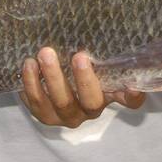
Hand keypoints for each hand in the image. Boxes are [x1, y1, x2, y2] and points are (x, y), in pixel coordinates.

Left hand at [19, 48, 145, 127]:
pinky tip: (28, 65)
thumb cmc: (81, 66)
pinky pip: (35, 103)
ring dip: (49, 79)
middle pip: (88, 101)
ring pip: (57, 103)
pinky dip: (30, 84)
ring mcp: (65, 116)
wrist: (53, 78)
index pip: (129, 102)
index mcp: (108, 96)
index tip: (132, 86)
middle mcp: (89, 111)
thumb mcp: (95, 62)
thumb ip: (108, 58)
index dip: (133, 97)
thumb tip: (124, 46)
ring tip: (39, 56)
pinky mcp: (43, 114)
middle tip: (78, 55)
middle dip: (84, 79)